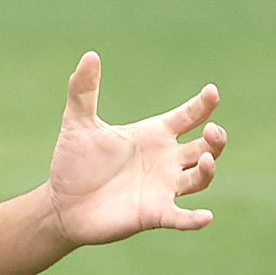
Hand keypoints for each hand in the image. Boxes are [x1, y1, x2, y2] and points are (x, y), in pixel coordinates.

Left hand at [43, 52, 224, 246]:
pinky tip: (205, 217)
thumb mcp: (78, 125)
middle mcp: (165, 160)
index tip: (212, 92)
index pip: (188, 116)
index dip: (203, 104)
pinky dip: (194, 219)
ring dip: (208, 169)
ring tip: (205, 159)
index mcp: (153, 135)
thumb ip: (83, 91)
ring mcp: (163, 188)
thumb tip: (89, 55)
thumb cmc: (73, 163)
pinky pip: (181, 218)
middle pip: (205, 146)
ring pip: (200, 178)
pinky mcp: (153, 214)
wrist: (60, 204)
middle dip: (216, 138)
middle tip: (212, 130)